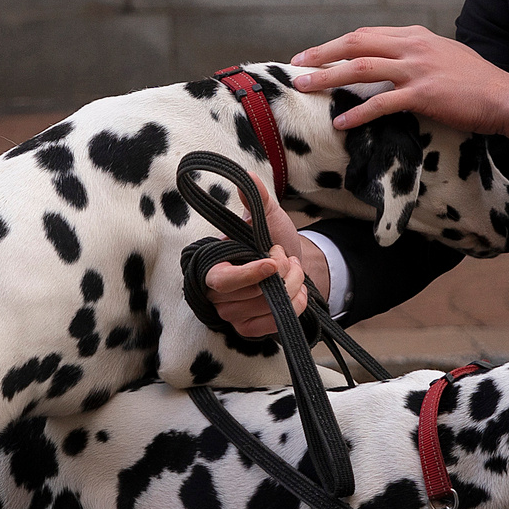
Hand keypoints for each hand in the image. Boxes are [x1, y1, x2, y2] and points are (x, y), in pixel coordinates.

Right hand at [197, 178, 326, 337]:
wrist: (292, 263)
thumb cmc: (274, 239)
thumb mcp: (268, 217)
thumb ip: (257, 199)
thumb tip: (248, 178)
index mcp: (211, 265)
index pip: (222, 279)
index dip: (248, 274)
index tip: (273, 261)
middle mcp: (216, 294)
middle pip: (251, 295)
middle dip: (281, 274)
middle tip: (287, 258)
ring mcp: (232, 315)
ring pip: (267, 308)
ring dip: (292, 286)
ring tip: (293, 270)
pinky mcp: (249, 330)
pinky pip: (274, 324)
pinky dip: (295, 306)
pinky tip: (297, 291)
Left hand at [291, 26, 508, 154]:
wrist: (506, 97)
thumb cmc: (478, 82)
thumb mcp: (445, 57)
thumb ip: (418, 55)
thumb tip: (396, 62)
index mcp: (415, 36)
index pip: (366, 36)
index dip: (337, 45)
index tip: (315, 56)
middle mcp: (412, 46)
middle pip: (356, 44)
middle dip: (322, 54)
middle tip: (297, 67)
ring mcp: (417, 69)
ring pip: (361, 69)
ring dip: (328, 78)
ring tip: (305, 88)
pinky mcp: (424, 94)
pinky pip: (382, 103)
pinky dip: (358, 112)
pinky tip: (342, 121)